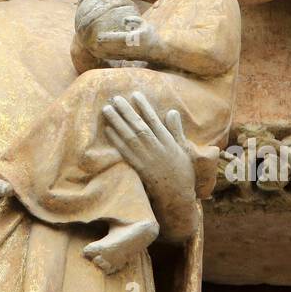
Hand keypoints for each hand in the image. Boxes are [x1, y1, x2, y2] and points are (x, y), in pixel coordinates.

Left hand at [95, 21, 158, 58]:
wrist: (157, 52)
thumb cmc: (150, 35)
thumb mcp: (145, 24)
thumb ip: (134, 20)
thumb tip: (124, 20)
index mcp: (133, 39)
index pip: (118, 39)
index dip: (108, 38)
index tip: (99, 36)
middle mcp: (128, 48)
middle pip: (111, 48)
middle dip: (101, 46)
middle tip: (91, 42)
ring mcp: (127, 55)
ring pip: (111, 54)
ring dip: (102, 51)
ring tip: (92, 47)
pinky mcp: (126, 58)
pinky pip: (114, 57)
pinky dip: (106, 55)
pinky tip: (98, 52)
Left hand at [100, 92, 198, 237]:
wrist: (178, 198)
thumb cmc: (182, 173)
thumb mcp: (183, 150)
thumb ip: (176, 131)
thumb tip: (172, 111)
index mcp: (168, 142)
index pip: (154, 120)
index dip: (144, 107)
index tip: (134, 94)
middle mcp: (157, 148)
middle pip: (139, 126)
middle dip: (126, 111)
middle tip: (115, 98)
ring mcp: (146, 159)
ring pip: (130, 137)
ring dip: (117, 122)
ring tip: (107, 109)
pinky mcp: (138, 169)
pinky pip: (125, 152)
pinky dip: (116, 140)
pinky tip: (108, 130)